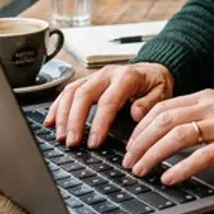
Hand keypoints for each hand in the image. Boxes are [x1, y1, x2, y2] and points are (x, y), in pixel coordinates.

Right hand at [44, 62, 174, 148]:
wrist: (152, 70)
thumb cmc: (155, 84)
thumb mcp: (162, 93)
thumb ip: (151, 103)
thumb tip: (136, 113)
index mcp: (126, 77)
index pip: (108, 100)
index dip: (99, 123)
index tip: (94, 142)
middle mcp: (107, 74)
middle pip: (84, 95)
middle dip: (74, 120)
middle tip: (72, 142)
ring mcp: (95, 76)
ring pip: (72, 92)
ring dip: (63, 115)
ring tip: (60, 136)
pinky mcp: (87, 81)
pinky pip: (67, 91)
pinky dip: (56, 106)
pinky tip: (50, 121)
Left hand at [122, 89, 213, 184]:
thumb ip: (197, 117)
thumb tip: (164, 133)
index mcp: (205, 97)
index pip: (163, 108)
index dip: (140, 127)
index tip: (129, 144)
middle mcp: (212, 106)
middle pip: (164, 120)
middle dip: (140, 142)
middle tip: (128, 160)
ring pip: (178, 136)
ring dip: (153, 154)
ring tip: (141, 170)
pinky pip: (202, 156)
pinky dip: (181, 168)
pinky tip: (169, 178)